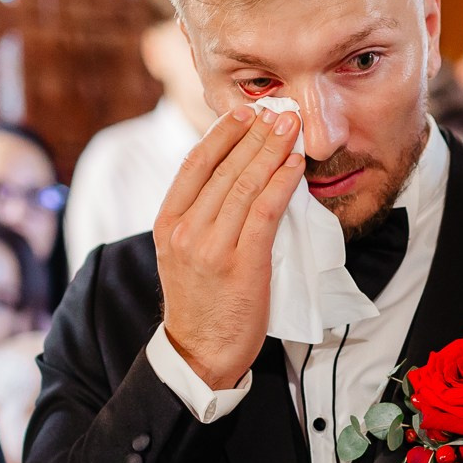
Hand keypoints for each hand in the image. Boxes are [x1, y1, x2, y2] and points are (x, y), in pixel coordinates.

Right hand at [153, 106, 304, 388]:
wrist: (200, 352)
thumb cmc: (200, 302)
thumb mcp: (182, 253)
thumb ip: (198, 216)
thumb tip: (232, 174)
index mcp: (167, 223)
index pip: (194, 164)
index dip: (223, 133)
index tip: (245, 112)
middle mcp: (185, 230)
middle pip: (223, 168)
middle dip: (255, 134)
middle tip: (279, 110)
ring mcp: (212, 247)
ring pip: (245, 184)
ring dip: (272, 150)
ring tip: (290, 127)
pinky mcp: (242, 263)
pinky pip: (265, 211)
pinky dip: (282, 182)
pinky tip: (295, 165)